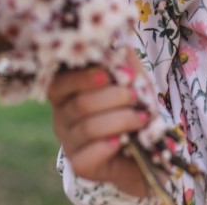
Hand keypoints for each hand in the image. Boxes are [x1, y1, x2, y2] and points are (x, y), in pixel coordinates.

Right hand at [47, 67, 149, 196]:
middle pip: (80, 105)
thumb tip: (117, 42)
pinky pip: (87, 156)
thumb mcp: (132, 80)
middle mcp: (62, 119)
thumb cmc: (133, 109)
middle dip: (112, 97)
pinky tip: (122, 141)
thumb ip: (124, 61)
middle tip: (134, 96)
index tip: (107, 76)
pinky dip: (106, 146)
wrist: (147, 150)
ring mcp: (70, 144)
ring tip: (141, 118)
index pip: (58, 84)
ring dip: (119, 120)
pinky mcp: (81, 166)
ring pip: (87, 128)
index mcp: (68, 95)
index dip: (80, 78)